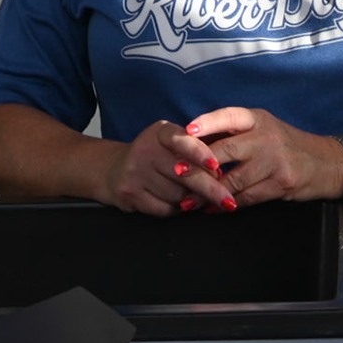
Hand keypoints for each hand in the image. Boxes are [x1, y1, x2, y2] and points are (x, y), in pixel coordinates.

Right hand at [103, 120, 233, 215]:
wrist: (114, 169)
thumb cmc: (155, 157)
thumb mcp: (172, 143)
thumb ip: (196, 149)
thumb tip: (222, 172)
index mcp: (160, 132)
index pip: (182, 141)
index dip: (200, 153)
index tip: (216, 166)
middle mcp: (145, 148)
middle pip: (185, 174)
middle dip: (211, 190)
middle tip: (228, 202)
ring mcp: (134, 171)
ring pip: (177, 195)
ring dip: (192, 201)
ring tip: (193, 197)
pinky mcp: (129, 192)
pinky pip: (164, 209)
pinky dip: (176, 210)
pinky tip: (175, 204)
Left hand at [185, 106, 342, 206]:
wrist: (327, 162)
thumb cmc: (284, 144)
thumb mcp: (263, 128)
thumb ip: (233, 132)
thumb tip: (192, 141)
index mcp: (257, 119)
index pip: (228, 116)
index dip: (207, 122)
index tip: (187, 131)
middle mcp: (266, 137)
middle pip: (227, 149)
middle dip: (199, 163)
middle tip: (177, 171)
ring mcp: (275, 161)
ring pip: (235, 178)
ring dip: (209, 192)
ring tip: (188, 201)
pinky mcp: (281, 183)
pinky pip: (248, 196)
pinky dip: (228, 204)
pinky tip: (213, 209)